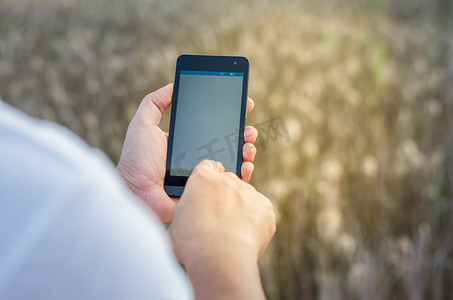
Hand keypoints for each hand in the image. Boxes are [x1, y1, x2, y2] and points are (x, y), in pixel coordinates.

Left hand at [116, 84, 257, 222]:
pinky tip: (245, 166)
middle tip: (249, 129)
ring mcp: (206, 174)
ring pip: (235, 160)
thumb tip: (173, 84)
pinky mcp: (209, 191)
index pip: (215, 125)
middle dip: (245, 133)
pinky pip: (231, 182)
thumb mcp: (143, 124)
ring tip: (248, 147)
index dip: (232, 115)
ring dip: (247, 151)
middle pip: (230, 142)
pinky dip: (244, 173)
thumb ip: (154, 103)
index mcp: (188, 141)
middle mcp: (200, 156)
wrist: (136, 193)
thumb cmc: (136, 160)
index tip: (246, 103)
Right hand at [169, 160, 275, 299]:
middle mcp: (227, 179)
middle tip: (218, 219)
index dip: (208, 179)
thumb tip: (190, 220)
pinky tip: (245, 236)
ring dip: (240, 209)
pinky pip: (260, 211)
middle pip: (228, 182)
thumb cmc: (192, 241)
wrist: (220, 255)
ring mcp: (248, 191)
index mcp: (202, 179)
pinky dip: (255, 222)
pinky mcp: (265, 205)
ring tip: (231, 233)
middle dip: (225, 196)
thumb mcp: (177, 223)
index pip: (207, 166)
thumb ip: (187, 213)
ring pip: (245, 197)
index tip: (207, 191)